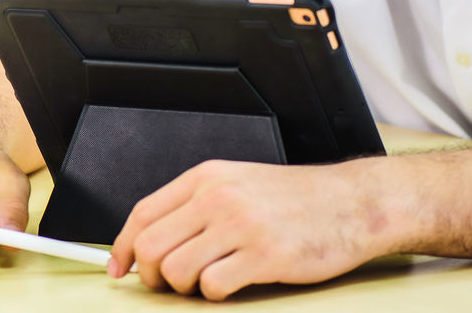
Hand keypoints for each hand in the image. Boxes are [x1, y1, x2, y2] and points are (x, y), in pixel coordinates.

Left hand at [108, 158, 388, 299]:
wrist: (352, 203)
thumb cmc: (298, 198)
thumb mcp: (240, 183)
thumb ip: (197, 205)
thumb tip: (151, 241)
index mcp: (209, 177)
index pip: (144, 213)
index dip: (123, 247)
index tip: (119, 268)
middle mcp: (220, 197)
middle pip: (153, 246)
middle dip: (152, 276)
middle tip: (167, 284)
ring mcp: (242, 225)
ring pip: (178, 271)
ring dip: (185, 288)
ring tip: (206, 282)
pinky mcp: (264, 255)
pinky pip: (213, 286)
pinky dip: (216, 293)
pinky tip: (234, 282)